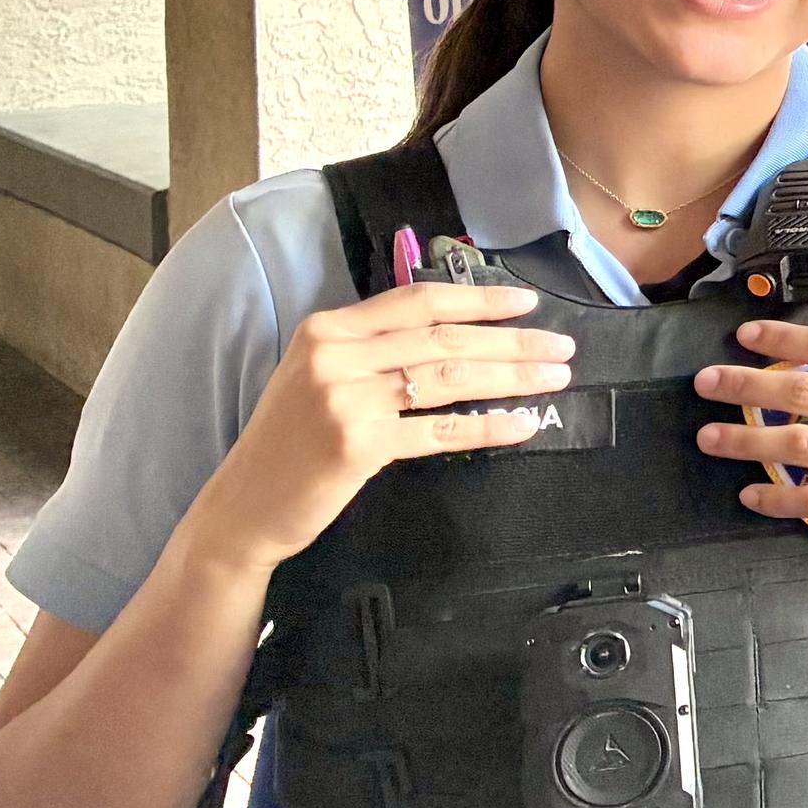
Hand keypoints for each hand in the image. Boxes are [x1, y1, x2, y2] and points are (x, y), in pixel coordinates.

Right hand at [191, 284, 574, 575]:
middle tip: (562, 346)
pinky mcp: (358, 444)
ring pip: (449, 379)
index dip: (478, 300)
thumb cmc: (290, 443)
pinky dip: (487, 427)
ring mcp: (345, 399)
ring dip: (512, 379)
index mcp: (327, 329)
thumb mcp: (319, 377)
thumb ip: (372, 349)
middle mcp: (335, 355)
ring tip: (556, 378)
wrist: (244, 507)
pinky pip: (440, 430)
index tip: (528, 301)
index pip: (418, 301)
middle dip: (512, 342)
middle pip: (444, 338)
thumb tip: (453, 332)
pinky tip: (522, 424)